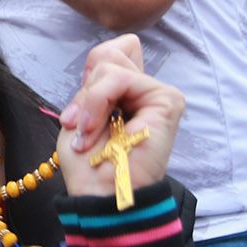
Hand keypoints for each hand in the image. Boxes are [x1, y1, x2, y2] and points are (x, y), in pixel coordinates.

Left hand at [54, 35, 183, 197]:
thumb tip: (110, 58)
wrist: (100, 194)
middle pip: (110, 52)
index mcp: (127, 94)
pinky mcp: (167, 99)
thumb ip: (95, 81)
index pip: (111, 52)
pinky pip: (120, 77)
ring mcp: (157, 94)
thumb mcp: (80, 113)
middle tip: (84, 125)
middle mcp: (144, 91)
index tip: (80, 115)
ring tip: (88, 133)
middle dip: (88, 89)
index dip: (90, 77)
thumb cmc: (88, 164)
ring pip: (110, 63)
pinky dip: (98, 101)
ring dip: (90, 101)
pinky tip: (97, 129)